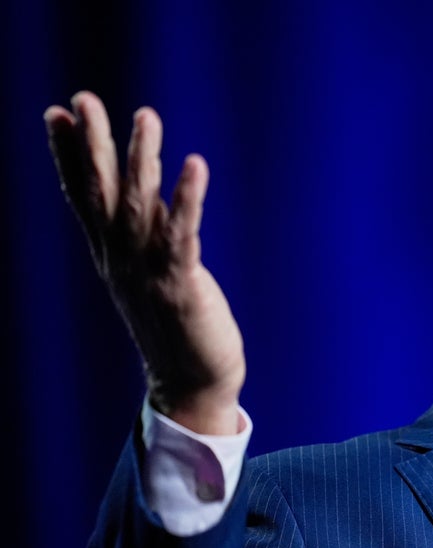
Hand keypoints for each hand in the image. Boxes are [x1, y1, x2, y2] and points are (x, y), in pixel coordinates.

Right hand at [45, 92, 244, 434]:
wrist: (191, 382)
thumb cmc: (174, 322)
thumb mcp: (147, 271)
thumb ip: (141, 231)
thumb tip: (139, 189)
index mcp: (110, 255)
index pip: (83, 196)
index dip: (68, 154)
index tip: (56, 112)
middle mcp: (120, 260)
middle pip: (103, 194)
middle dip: (92, 145)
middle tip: (83, 99)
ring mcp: (147, 272)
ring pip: (140, 207)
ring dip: (143, 160)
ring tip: (146, 116)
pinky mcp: (181, 285)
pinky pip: (182, 235)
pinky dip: (187, 199)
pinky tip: (194, 165)